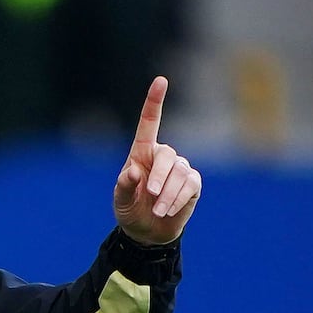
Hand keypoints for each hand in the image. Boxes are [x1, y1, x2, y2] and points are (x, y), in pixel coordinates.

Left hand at [113, 77, 201, 245]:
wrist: (147, 231)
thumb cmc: (130, 209)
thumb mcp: (120, 199)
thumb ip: (124, 185)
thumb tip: (136, 171)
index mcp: (142, 153)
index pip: (149, 123)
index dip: (155, 101)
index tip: (161, 81)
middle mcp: (163, 156)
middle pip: (167, 156)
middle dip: (159, 177)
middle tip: (150, 195)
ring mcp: (180, 168)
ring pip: (179, 173)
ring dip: (167, 194)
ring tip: (157, 211)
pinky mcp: (192, 183)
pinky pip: (189, 185)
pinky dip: (177, 199)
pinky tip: (168, 211)